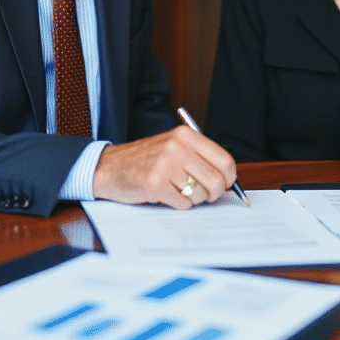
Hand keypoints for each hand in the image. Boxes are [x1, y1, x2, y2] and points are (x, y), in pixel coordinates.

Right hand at [92, 125, 236, 208]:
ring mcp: (165, 166)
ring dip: (194, 199)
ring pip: (200, 194)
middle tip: (207, 195)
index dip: (229, 178)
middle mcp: (177, 147)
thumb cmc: (145, 160)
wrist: (109, 166)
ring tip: (179, 191)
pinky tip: (167, 195)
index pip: (224, 160)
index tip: (226, 184)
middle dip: (215, 193)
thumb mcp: (173, 147)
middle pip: (216, 180)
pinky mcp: (155, 185)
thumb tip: (228, 179)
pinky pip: (183, 203)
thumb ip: (199, 157)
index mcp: (186, 135)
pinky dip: (179, 204)